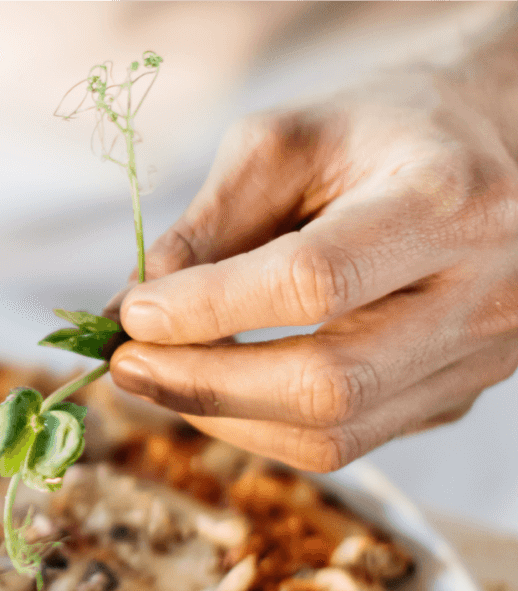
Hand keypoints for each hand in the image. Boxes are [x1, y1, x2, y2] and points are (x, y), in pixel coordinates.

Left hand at [109, 66, 517, 471]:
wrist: (498, 148)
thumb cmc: (380, 132)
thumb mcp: (287, 141)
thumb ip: (209, 223)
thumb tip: (130, 309)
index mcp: (443, 200)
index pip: (312, 282)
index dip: (207, 308)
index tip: (132, 313)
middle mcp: (483, 291)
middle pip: (329, 384)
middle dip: (204, 384)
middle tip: (125, 365)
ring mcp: (478, 357)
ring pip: (334, 434)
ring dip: (222, 416)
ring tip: (157, 377)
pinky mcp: (456, 396)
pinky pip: (346, 441)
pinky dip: (261, 423)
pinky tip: (216, 385)